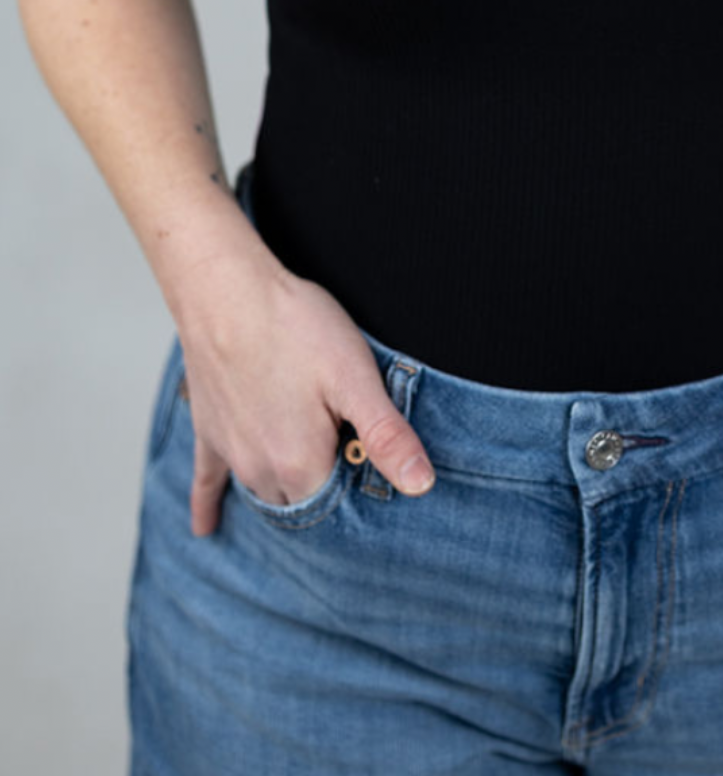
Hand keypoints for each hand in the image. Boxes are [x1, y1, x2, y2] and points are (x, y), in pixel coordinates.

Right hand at [175, 245, 435, 534]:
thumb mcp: (355, 376)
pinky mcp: (207, 431)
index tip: (370, 472)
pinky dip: (207, 506)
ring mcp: (231, 454)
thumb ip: (386, 436)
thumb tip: (421, 485)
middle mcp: (260, 472)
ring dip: (283, 495)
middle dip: (323, 496)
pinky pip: (206, 482)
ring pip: (262, 494)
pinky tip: (204, 528)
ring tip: (305, 492)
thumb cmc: (294, 326)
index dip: (359, 494)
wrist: (225, 290)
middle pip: (300, 503)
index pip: (338, 509)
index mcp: (301, 466)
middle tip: (345, 471)